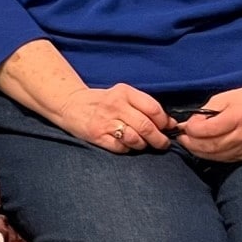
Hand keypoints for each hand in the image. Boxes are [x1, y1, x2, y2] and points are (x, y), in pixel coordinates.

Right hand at [57, 82, 173, 152]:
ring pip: (136, 139)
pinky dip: (128, 149)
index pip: (153, 109)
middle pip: (146, 127)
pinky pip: (121, 148)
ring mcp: (105, 121)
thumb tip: (170, 123)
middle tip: (162, 144)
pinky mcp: (97, 136)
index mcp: (124, 92)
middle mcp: (115, 105)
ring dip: (143, 145)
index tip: (167, 128)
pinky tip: (126, 144)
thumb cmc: (102, 102)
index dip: (164, 122)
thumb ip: (145, 107)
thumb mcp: (123, 96)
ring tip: (142, 144)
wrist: (70, 104)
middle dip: (159, 139)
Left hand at [175, 86, 241, 161]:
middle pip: (212, 145)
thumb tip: (189, 125)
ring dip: (199, 151)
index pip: (209, 129)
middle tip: (181, 138)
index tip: (184, 126)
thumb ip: (206, 111)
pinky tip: (202, 149)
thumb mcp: (224, 98)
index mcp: (238, 116)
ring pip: (217, 155)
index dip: (193, 130)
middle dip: (192, 143)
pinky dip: (211, 156)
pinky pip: (225, 159)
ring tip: (189, 144)